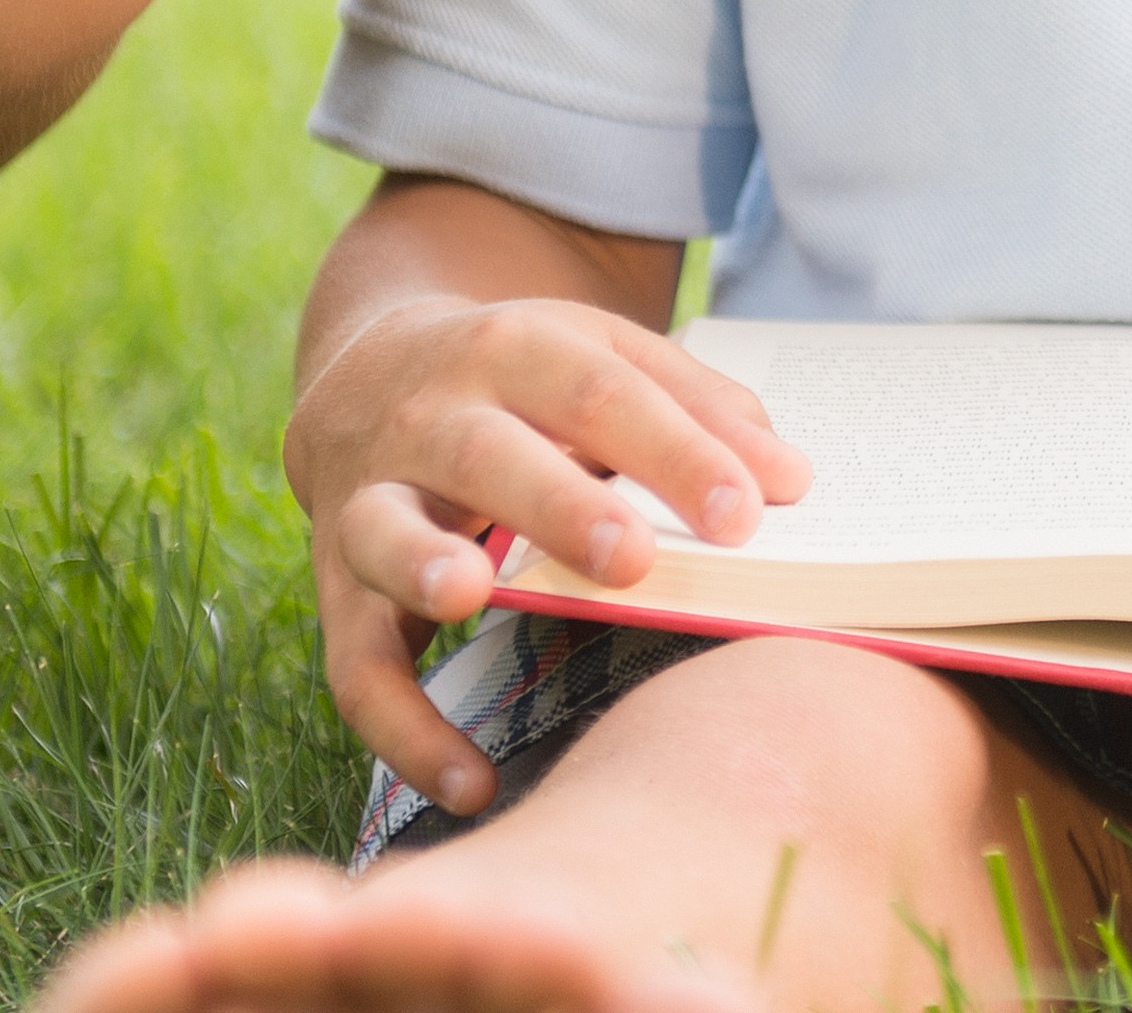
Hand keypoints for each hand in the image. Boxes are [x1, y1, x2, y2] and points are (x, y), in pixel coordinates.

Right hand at [284, 295, 813, 814]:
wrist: (369, 374)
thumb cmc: (524, 382)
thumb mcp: (603, 356)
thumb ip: (696, 408)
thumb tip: (791, 480)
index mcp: (515, 348)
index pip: (599, 392)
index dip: (672, 449)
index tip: (746, 512)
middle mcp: (430, 416)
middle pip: (488, 451)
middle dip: (556, 503)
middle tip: (631, 558)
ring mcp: (371, 497)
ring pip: (384, 532)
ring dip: (422, 562)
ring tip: (469, 595)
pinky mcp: (339, 587)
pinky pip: (356, 663)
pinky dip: (401, 728)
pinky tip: (469, 783)